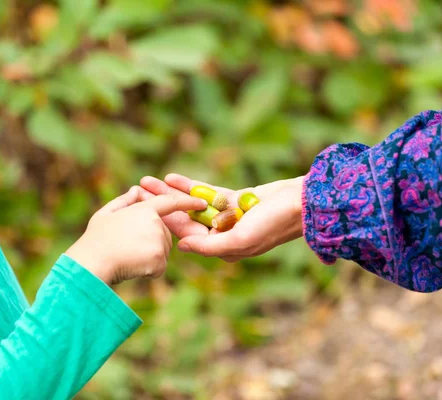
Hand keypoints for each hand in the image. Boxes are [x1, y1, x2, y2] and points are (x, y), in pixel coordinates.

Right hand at [65, 186, 207, 283]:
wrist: (92, 263)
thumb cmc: (95, 239)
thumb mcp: (105, 215)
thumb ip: (123, 202)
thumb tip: (136, 191)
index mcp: (144, 209)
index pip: (171, 203)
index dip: (188, 202)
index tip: (202, 203)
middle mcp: (156, 224)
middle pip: (165, 234)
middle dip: (152, 241)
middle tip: (128, 246)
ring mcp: (159, 242)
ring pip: (163, 251)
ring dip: (150, 256)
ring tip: (128, 256)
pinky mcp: (159, 260)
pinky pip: (159, 267)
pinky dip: (149, 271)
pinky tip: (133, 267)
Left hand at [140, 174, 305, 261]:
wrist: (303, 203)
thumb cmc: (274, 224)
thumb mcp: (240, 239)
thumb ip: (209, 246)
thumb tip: (180, 247)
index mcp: (222, 247)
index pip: (186, 233)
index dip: (163, 219)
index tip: (142, 208)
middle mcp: (223, 233)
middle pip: (185, 216)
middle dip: (162, 202)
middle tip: (138, 188)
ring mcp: (229, 216)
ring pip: (194, 203)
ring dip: (172, 192)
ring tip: (150, 180)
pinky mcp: (237, 200)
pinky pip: (209, 193)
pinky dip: (192, 186)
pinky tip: (173, 177)